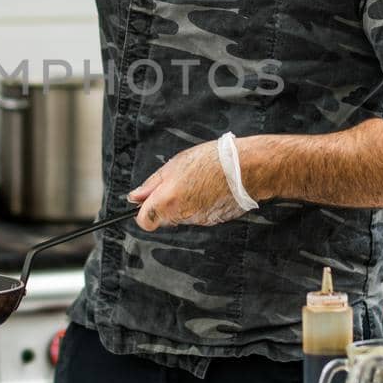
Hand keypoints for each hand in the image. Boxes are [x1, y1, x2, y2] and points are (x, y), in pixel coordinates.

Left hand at [127, 140, 250, 230]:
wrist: (247, 169)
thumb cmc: (212, 161)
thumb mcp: (175, 164)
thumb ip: (152, 184)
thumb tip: (134, 197)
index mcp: (168, 200)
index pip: (144, 221)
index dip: (143, 210)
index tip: (147, 199)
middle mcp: (182, 216)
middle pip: (163, 218)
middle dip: (165, 204)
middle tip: (178, 182)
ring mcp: (199, 221)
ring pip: (181, 216)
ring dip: (184, 203)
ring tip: (198, 182)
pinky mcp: (213, 221)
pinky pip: (198, 216)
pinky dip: (200, 205)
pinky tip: (210, 188)